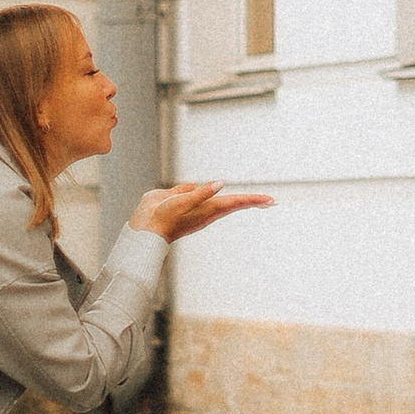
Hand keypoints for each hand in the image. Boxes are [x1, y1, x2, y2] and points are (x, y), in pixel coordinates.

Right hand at [130, 182, 273, 241]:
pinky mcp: (185, 205)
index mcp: (208, 209)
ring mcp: (197, 209)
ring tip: (254, 200)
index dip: (252, 200)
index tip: (270, 200)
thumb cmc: (162, 218)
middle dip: (252, 202)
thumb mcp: (180, 203)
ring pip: (221, 202)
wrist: (143, 230)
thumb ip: (199, 193)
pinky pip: (202, 195)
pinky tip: (216, 189)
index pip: (235, 202)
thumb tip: (220, 184)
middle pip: (234, 204)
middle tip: (270, 201)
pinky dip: (212, 192)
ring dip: (238, 201)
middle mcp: (206, 210)